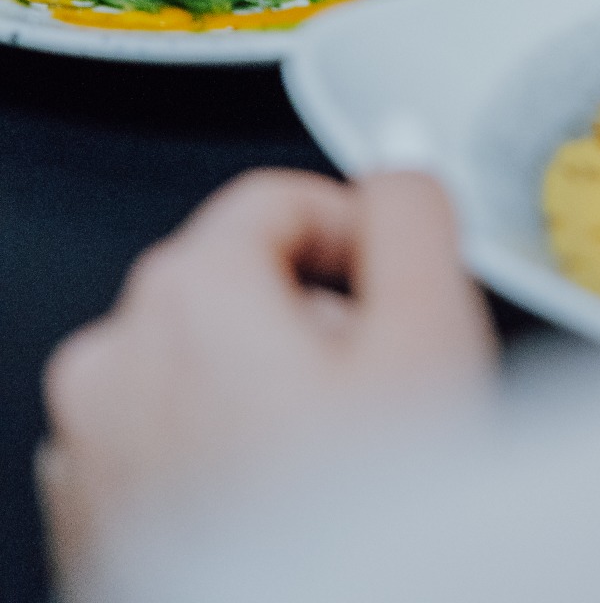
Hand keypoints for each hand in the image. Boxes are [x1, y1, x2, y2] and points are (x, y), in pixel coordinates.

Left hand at [40, 169, 493, 588]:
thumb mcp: (431, 335)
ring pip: (200, 367)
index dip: (358, 238)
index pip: (279, 200)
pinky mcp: (86, 521)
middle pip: (237, 284)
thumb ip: (415, 214)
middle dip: (317, 324)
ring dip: (268, 393)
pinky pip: (164, 445)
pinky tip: (285, 512)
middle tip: (380, 400)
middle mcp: (113, 359)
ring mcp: (87, 448)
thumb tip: (399, 153)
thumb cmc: (365, 528)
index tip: (399, 296)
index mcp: (186, 292)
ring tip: (335, 471)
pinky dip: (221, 457)